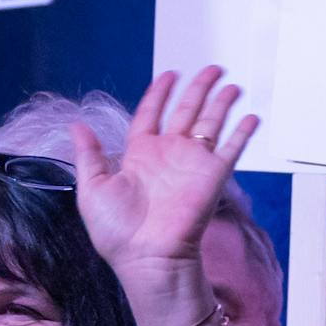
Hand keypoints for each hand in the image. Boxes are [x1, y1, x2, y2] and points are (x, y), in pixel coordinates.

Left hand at [72, 66, 256, 277]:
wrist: (146, 256)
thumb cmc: (116, 230)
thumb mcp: (92, 187)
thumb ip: (88, 154)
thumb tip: (75, 125)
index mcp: (139, 154)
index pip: (151, 114)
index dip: (160, 93)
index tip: (169, 74)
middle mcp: (167, 154)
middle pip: (186, 111)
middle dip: (198, 89)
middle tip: (211, 68)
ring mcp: (191, 163)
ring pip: (210, 123)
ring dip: (221, 103)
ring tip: (231, 84)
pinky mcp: (213, 176)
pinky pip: (231, 148)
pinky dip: (242, 132)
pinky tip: (250, 116)